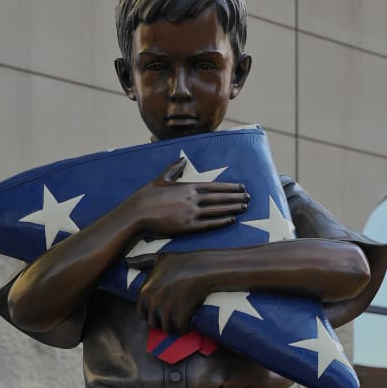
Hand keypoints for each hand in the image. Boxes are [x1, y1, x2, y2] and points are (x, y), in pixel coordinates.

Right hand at [129, 157, 248, 236]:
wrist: (137, 214)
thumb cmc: (146, 196)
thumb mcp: (161, 178)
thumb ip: (174, 169)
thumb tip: (182, 160)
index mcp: (187, 187)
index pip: (214, 186)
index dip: (229, 187)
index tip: (241, 187)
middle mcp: (192, 199)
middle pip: (219, 198)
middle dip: (235, 197)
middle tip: (249, 197)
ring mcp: (191, 214)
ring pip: (217, 210)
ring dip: (232, 208)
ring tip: (245, 207)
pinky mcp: (187, 227)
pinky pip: (209, 224)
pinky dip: (221, 222)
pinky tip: (231, 219)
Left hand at [136, 250, 215, 333]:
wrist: (203, 268)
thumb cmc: (181, 262)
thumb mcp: (159, 258)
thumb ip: (141, 262)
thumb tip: (127, 261)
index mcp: (144, 292)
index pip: (141, 315)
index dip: (151, 315)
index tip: (162, 311)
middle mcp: (152, 302)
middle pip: (153, 323)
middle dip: (162, 322)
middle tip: (174, 315)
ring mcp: (166, 310)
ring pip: (167, 329)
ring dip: (174, 327)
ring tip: (181, 319)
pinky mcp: (180, 316)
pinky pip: (180, 329)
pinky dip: (185, 328)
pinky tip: (189, 321)